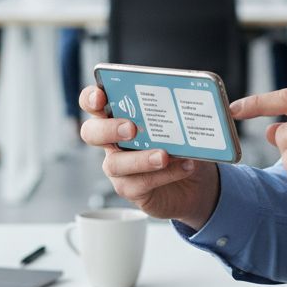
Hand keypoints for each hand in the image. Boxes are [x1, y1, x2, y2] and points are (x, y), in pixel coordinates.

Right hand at [79, 86, 219, 226]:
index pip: (93, 103)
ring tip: (164, 156)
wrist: (197, 183)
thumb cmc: (184, 145)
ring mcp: (119, 167)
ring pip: (115, 164)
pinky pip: (139, 183)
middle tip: (131, 128)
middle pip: (91, 133)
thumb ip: (175, 110)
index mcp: (118, 116)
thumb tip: (182, 99)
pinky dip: (163, 175)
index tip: (100, 97)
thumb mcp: (182, 123)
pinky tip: (184, 166)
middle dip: (108, 129)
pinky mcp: (131, 189)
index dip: (90, 98)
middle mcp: (112, 141)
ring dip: (140, 159)